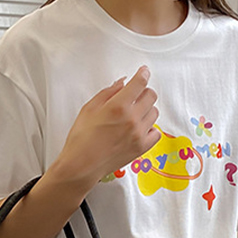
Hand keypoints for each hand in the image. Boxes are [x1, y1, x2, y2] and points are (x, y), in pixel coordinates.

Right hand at [53, 66, 160, 187]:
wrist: (81, 166)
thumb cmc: (81, 139)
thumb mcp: (89, 108)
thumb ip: (108, 92)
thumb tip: (123, 83)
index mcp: (118, 106)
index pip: (140, 83)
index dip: (143, 74)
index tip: (144, 72)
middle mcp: (132, 119)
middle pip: (151, 96)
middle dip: (144, 92)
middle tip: (135, 95)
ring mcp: (139, 135)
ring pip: (154, 113)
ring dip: (146, 110)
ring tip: (133, 114)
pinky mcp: (141, 148)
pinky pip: (156, 133)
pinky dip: (150, 128)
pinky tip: (139, 129)